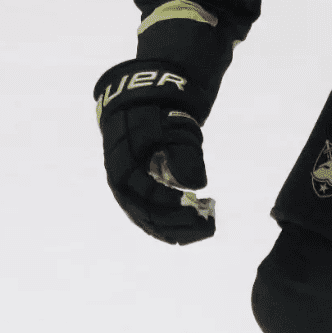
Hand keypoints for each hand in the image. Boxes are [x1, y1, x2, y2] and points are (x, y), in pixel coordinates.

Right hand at [93, 59, 215, 244]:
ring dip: (178, 229)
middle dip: (180, 225)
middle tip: (210, 225)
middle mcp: (121, 184)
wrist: (137, 104)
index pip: (145, 198)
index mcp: (123, 167)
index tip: (198, 205)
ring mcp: (126, 191)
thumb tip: (198, 185)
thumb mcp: (170, 126)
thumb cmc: (154, 113)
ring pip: (149, 222)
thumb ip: (183, 152)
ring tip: (207, 227)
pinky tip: (194, 226)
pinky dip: (171, 226)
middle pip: (147, 217)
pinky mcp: (136, 194)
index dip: (171, 207)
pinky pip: (150, 218)